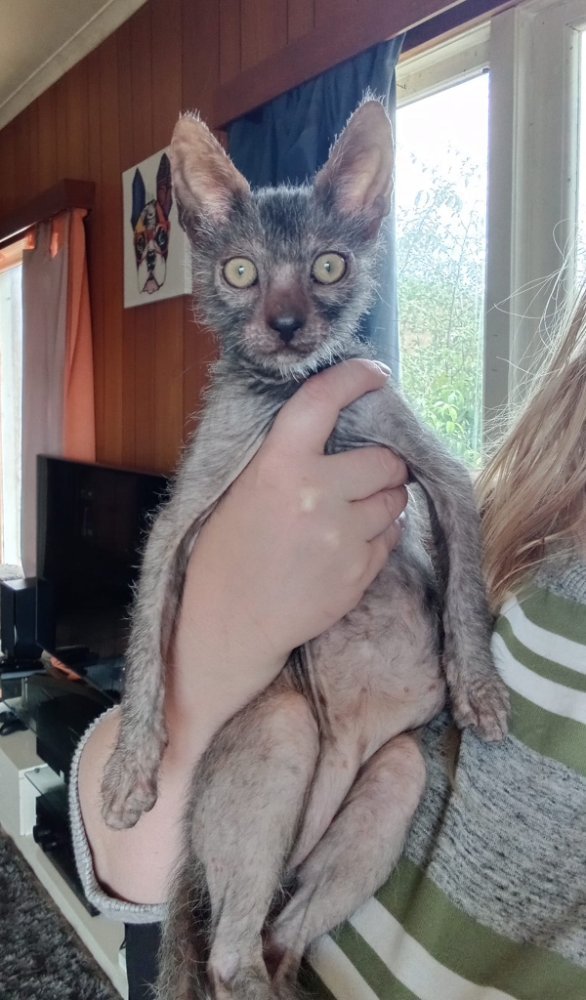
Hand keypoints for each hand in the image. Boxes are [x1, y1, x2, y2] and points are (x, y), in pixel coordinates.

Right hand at [169, 360, 407, 726]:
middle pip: (385, 460)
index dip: (354, 377)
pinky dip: (379, 533)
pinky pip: (391, 537)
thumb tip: (335, 424)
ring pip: (396, 499)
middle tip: (366, 470)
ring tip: (354, 509)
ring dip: (385, 497)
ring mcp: (343, 538)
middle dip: (382, 462)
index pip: (323, 401)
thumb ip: (285, 456)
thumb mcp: (241, 489)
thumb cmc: (226, 552)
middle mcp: (318, 496)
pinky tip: (348, 542)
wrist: (229, 623)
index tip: (376, 373)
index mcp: (279, 466)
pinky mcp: (359, 573)